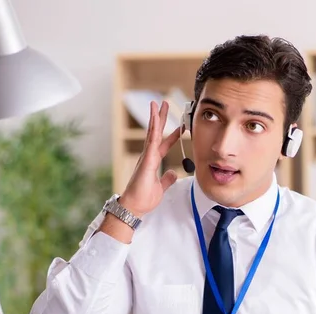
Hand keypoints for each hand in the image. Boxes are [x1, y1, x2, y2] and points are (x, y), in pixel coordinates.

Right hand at [120, 101, 180, 216]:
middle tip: (166, 104)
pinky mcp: (146, 160)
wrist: (134, 206)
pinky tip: (156, 118)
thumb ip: (167, 179)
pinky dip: (153, 129)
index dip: (173, 135)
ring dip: (156, 118)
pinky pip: (151, 141)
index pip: (164, 144)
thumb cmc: (144, 198)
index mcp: (153, 162)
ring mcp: (146, 156)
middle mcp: (149, 156)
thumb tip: (173, 173)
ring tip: (158, 104)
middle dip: (162, 118)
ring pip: (152, 133)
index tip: (181, 126)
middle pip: (157, 133)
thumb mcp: (161, 187)